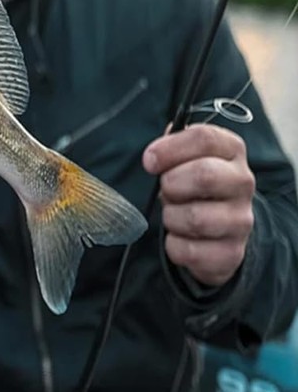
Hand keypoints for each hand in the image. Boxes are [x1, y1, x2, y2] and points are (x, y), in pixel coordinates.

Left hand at [143, 124, 254, 286]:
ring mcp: (241, 220)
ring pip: (196, 218)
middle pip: (205, 176)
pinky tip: (178, 237)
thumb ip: (171, 145)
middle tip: (164, 190)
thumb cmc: (191, 181)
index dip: (169, 149)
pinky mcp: (232, 253)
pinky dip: (173, 245)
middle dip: (171, 184)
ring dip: (171, 216)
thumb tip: (155, 153)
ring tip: (172, 213)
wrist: (218, 225)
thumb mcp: (184, 155)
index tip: (150, 162)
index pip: (205, 138)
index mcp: (230, 149)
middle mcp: (243, 182)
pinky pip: (190, 251)